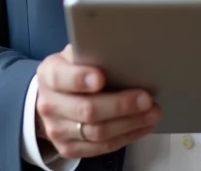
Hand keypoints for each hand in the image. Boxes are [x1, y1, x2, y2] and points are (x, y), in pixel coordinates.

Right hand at [35, 44, 159, 159]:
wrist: (53, 99)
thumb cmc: (72, 72)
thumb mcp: (75, 56)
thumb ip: (92, 54)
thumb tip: (122, 51)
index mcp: (49, 75)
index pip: (61, 77)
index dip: (80, 78)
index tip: (100, 78)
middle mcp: (49, 104)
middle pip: (86, 109)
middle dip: (120, 105)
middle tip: (146, 98)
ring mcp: (57, 130)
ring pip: (97, 132)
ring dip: (129, 123)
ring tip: (151, 112)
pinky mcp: (68, 148)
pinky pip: (101, 147)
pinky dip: (126, 137)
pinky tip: (141, 126)